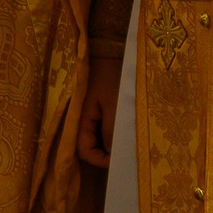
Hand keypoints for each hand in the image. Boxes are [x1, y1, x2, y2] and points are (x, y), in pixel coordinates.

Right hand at [76, 54, 121, 168]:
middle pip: (91, 147)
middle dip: (109, 153)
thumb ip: (112, 131)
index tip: (121, 160)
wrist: (111, 52)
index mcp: (81, 119)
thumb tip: (114, 156)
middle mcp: (82, 120)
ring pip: (98, 139)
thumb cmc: (112, 77)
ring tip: (131, 140)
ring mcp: (90, 114)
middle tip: (130, 152)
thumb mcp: (115, 105)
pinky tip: (128, 128)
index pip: (84, 151)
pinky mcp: (99, 110)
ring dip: (113, 143)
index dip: (101, 160)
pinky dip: (115, 133)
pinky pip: (103, 128)